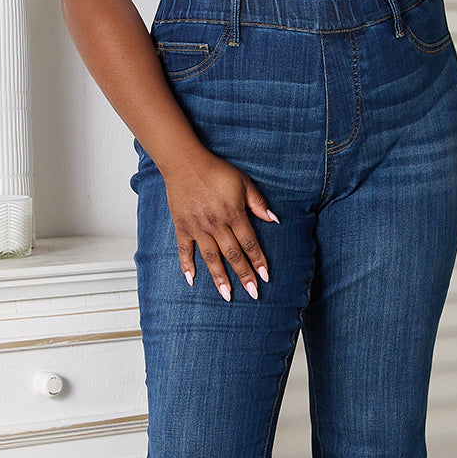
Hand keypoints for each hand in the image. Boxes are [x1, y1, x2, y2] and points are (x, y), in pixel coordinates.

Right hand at [161, 146, 277, 301]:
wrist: (184, 162)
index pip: (249, 242)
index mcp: (233, 213)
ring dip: (219, 277)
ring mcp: (198, 227)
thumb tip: (274, 219)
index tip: (265, 277)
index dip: (258, 260)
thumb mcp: (243, 182)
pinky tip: (191, 280)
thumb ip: (258, 202)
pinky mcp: (182, 226)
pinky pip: (184, 249)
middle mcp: (216, 223)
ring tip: (226, 295)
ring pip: (211, 257)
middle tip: (253, 293)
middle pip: (233, 254)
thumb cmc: (216, 171)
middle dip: (244, 275)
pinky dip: (186, 265)